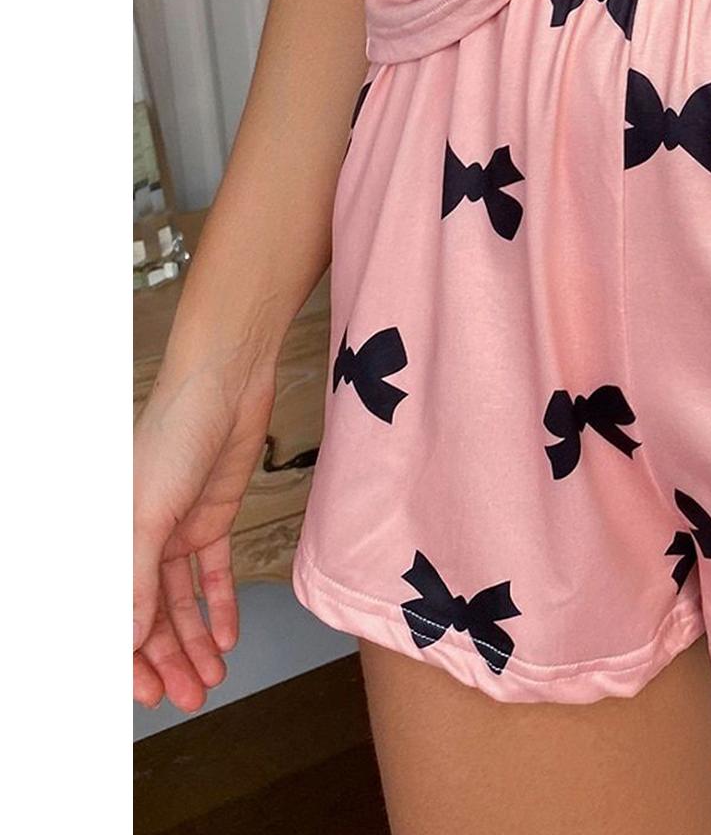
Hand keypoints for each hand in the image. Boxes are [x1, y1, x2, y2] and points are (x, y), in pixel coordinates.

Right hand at [133, 345, 279, 711]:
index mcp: (111, 538)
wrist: (226, 383)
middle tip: (189, 696)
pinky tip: (228, 636)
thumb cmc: (174, 432)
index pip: (116, 613)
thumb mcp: (148, 512)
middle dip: (168, 660)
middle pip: (151, 615)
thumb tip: (129, 637)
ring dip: (196, 641)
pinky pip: (213, 573)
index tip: (147, 694)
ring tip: (212, 676)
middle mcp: (140, 538)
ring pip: (183, 602)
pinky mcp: (213, 517)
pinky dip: (221, 605)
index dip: (129, 658)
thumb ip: (138, 578)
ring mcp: (177, 529)